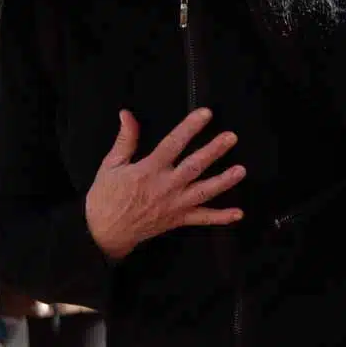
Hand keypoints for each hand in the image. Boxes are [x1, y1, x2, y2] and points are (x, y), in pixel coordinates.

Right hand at [84, 108, 245, 259]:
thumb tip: (127, 114)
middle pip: (194, 166)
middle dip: (214, 151)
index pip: (173, 144)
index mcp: (149, 170)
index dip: (190, 128)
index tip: (205, 114)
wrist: (104, 232)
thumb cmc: (106, 197)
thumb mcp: (111, 165)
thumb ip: (125, 140)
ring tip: (241, 170)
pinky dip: (220, 218)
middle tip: (231, 137)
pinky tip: (238, 214)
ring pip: (203, 191)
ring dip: (224, 181)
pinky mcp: (178, 220)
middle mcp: (166, 186)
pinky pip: (202, 219)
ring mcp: (175, 204)